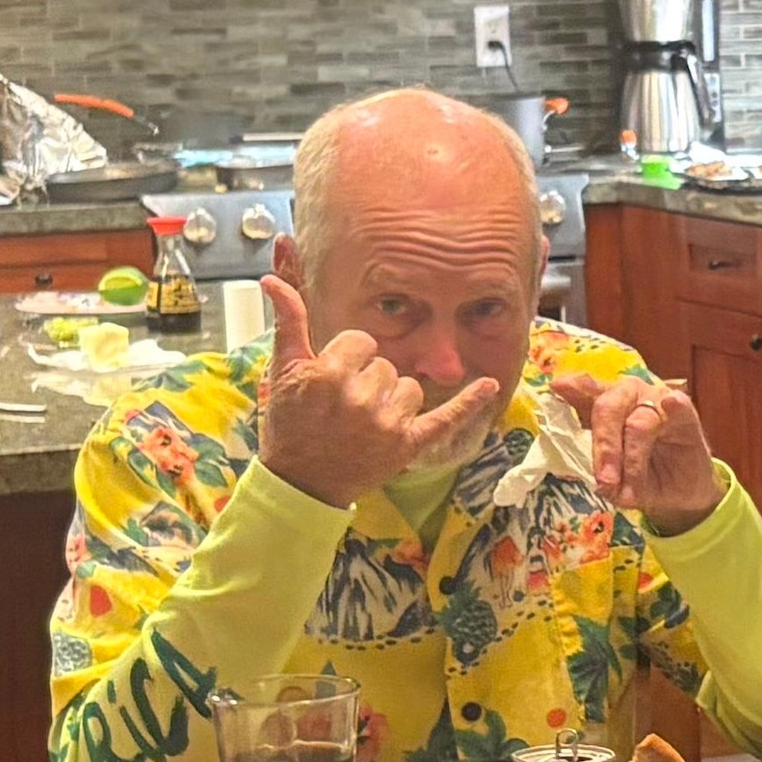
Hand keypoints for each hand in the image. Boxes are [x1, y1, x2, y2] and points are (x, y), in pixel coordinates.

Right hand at [251, 272, 508, 509]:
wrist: (300, 482)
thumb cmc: (290, 423)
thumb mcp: (283, 370)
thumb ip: (288, 321)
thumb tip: (271, 279)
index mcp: (330, 373)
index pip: (361, 341)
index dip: (348, 358)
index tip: (332, 381)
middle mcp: (361, 397)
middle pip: (386, 364)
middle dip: (368, 380)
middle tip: (344, 408)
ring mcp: (387, 423)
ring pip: (410, 386)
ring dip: (394, 399)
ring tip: (366, 421)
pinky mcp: (407, 446)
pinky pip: (446, 418)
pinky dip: (470, 402)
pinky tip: (490, 385)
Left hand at [546, 364, 724, 535]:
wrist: (680, 494)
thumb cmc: (642, 477)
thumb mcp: (615, 476)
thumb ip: (601, 465)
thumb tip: (599, 479)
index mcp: (606, 407)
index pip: (586, 393)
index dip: (574, 389)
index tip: (557, 387)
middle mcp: (629, 397)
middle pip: (608, 408)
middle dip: (604, 447)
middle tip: (605, 482)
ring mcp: (657, 401)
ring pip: (638, 423)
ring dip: (633, 460)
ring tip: (632, 493)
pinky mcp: (685, 412)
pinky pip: (677, 404)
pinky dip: (673, 404)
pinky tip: (671, 404)